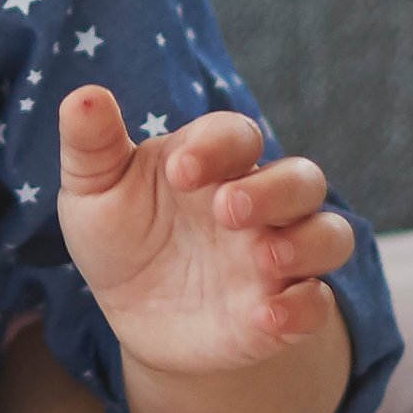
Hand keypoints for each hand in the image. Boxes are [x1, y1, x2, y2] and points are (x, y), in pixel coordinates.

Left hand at [53, 95, 354, 379]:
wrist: (134, 316)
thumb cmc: (122, 237)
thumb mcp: (94, 192)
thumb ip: (91, 144)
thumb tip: (83, 96)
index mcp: (214, 162)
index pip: (237, 136)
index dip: (217, 146)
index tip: (179, 171)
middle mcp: (259, 203)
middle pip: (302, 180)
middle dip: (274, 191)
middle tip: (227, 209)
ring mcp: (277, 256)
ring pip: (329, 235)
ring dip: (307, 243)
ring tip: (265, 258)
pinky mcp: (284, 309)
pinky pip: (317, 304)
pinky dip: (302, 308)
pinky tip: (266, 316)